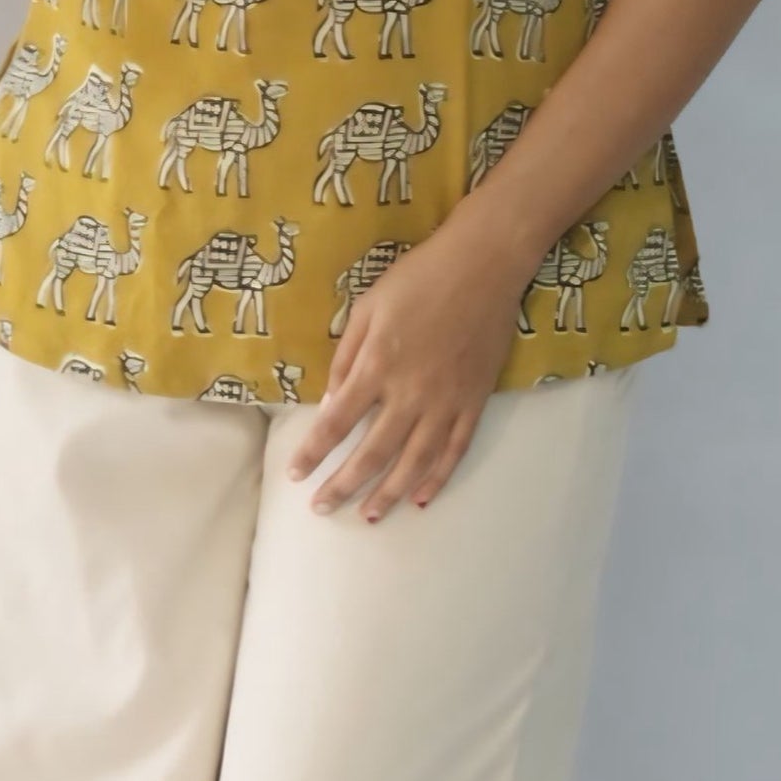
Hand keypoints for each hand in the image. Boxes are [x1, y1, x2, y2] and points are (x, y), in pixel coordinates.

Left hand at [285, 212, 527, 519]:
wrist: (484, 265)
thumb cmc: (418, 278)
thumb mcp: (368, 307)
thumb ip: (347, 357)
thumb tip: (331, 402)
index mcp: (378, 366)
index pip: (337, 423)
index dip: (313, 452)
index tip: (296, 474)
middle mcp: (411, 392)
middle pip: (373, 452)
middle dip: (344, 485)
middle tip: (323, 508)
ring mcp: (447, 401)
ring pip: (414, 461)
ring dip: (389, 493)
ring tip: (369, 516)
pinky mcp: (475, 401)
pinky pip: (455, 450)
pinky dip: (438, 478)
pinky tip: (421, 498)